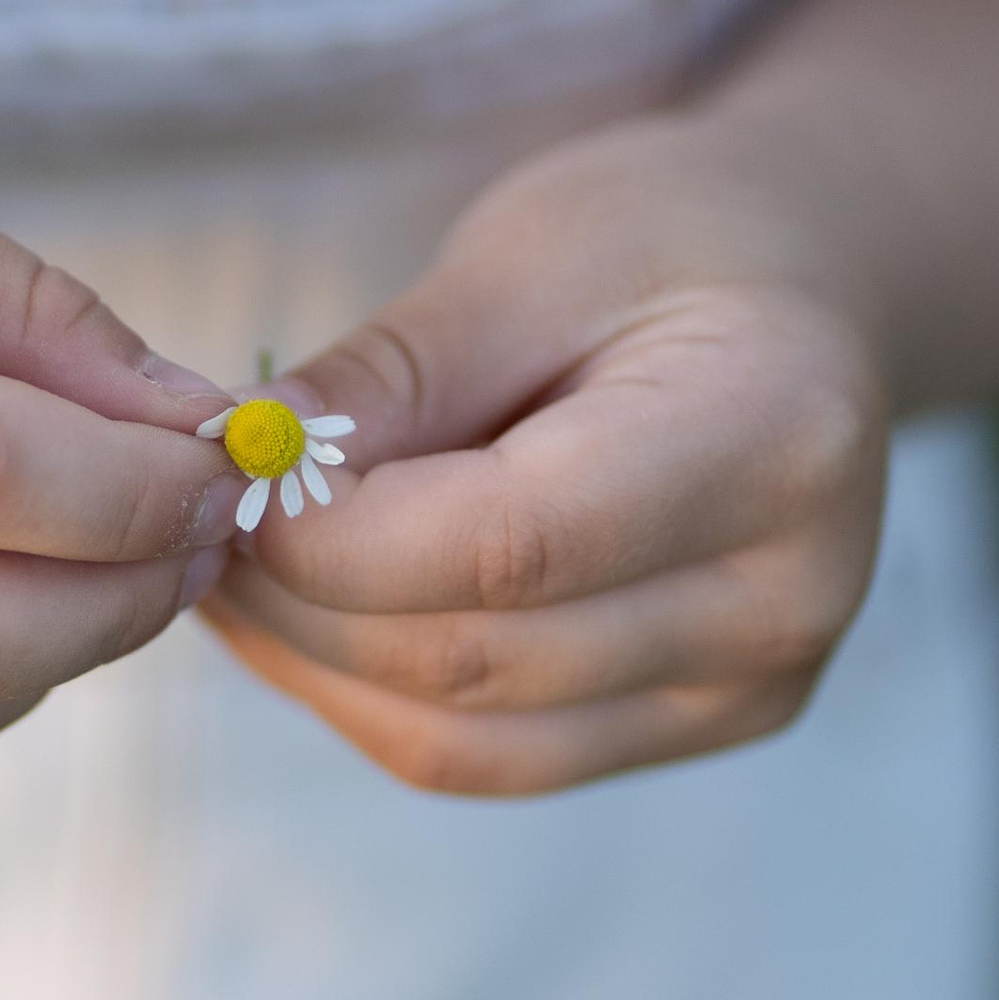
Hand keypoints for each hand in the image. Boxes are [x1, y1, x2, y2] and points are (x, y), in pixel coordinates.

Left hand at [200, 115, 892, 796]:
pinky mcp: (698, 728)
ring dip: (312, 662)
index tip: (227, 475)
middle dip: (300, 597)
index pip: (509, 548)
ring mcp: (749, 688)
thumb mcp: (528, 250)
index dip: (334, 535)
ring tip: (235, 564)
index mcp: (772, 438)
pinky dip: (363, 697)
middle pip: (473, 660)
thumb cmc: (665, 242)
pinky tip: (302, 615)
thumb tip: (242, 468)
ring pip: (459, 738)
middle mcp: (788, 594)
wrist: (801, 297)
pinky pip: (485, 758)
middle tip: (197, 519)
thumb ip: (391, 373)